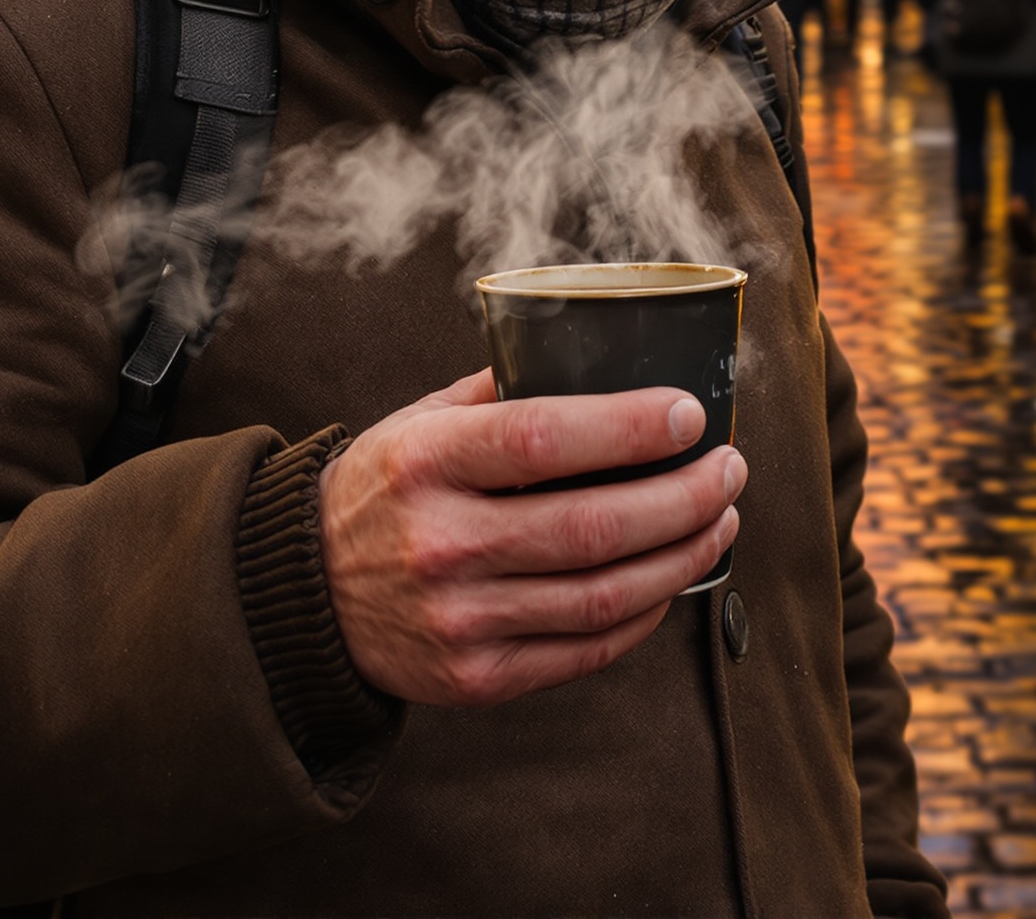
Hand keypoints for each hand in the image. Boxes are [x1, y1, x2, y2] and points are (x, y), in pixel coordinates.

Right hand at [318, 369, 744, 708]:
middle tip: (729, 466)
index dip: (629, 427)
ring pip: (603, 594)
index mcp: (427, 462)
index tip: (690, 414)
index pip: (543, 438)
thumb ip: (501, 392)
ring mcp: (461, 620)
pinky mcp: (479, 677)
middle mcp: (443, 543)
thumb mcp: (420, 420)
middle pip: (592, 525)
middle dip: (684, 494)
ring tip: (721, 516)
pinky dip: (645, 613)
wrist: (306, 596)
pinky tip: (673, 575)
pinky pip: (586, 649)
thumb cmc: (384, 488)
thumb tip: (600, 356)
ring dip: (682, 553)